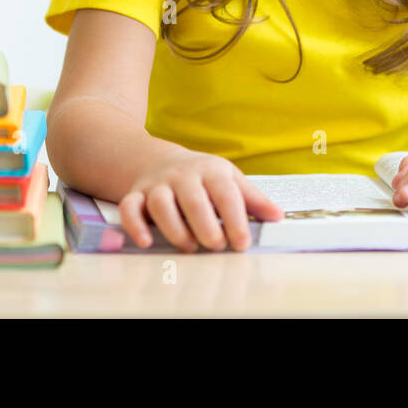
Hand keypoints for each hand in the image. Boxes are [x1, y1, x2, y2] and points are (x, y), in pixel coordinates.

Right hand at [118, 150, 283, 252]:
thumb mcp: (230, 180)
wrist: (161, 160)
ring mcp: (157, 184)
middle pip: (193, 199)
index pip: (225, 193)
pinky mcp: (136, 194)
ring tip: (189, 247)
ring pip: (161, 203)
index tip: (243, 243)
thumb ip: (253, 199)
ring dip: (174, 228)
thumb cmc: (204, 177)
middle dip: (205, 225)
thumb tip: (278, 216)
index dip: (235, 219)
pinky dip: (135, 225)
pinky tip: (146, 242)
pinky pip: (130, 207)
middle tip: (216, 246)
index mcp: (211, 171)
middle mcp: (183, 175)